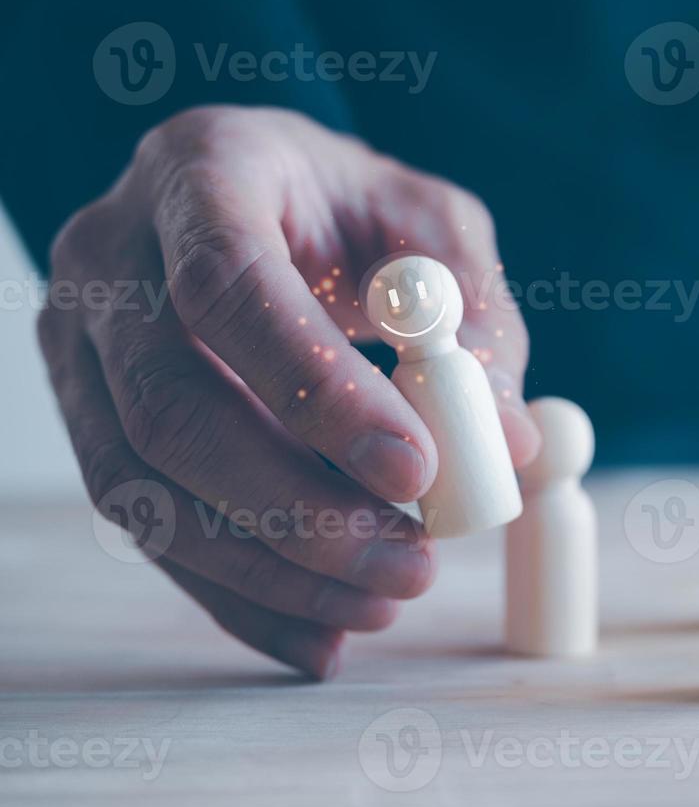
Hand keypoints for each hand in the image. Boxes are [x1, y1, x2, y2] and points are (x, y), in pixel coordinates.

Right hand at [39, 106, 537, 677]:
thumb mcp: (437, 230)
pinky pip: (149, 526)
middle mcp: (114, 260)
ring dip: (270, 569)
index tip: (416, 472)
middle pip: (172, 405)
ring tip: (384, 602)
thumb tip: (507, 448)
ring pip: (144, 487)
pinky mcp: (91, 420)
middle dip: (297, 508)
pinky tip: (321, 634)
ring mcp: (83, 346)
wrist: (265, 201)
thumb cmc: (356, 209)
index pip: (229, 289)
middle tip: (412, 564)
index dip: (316, 391)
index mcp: (202, 173)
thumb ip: (475, 322)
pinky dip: (237, 595)